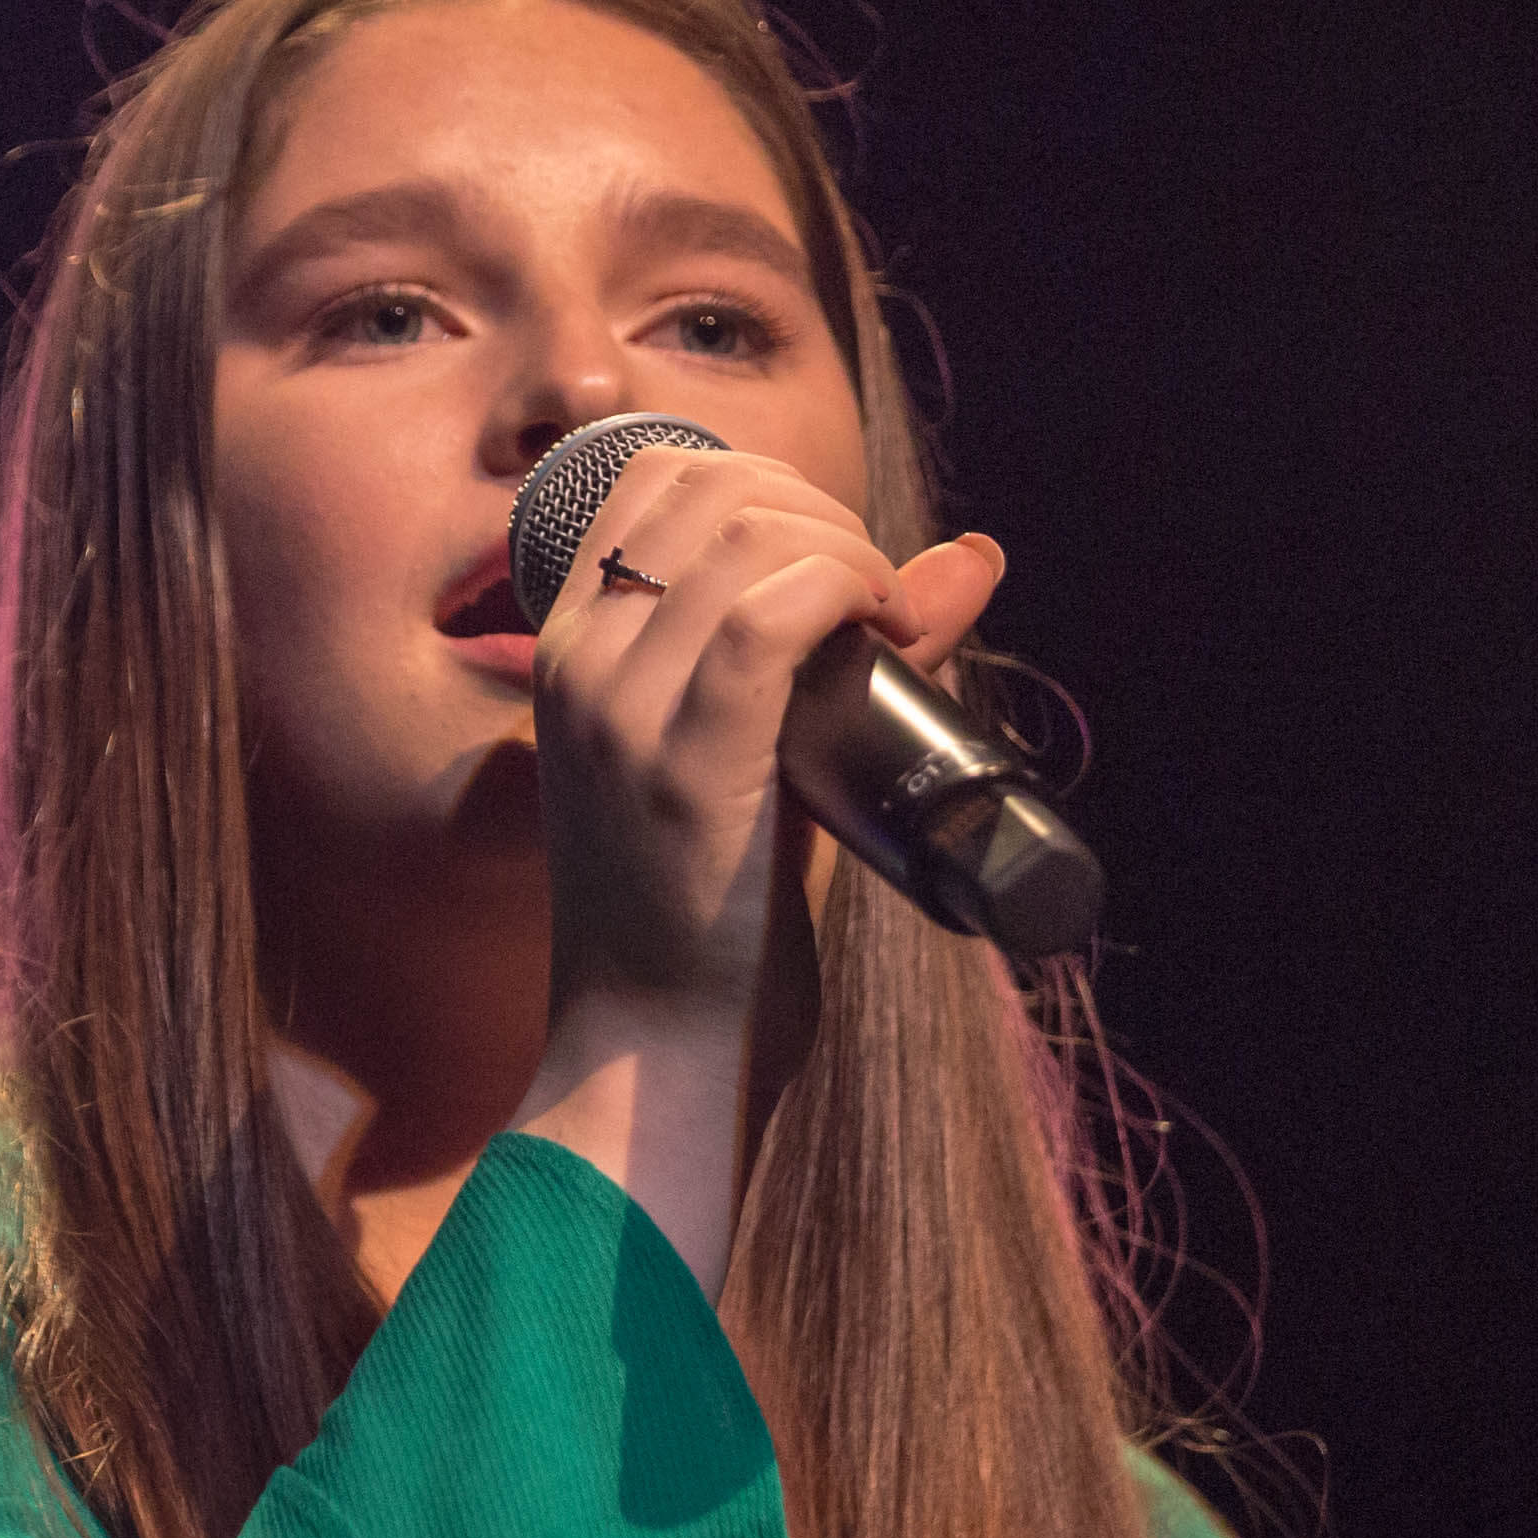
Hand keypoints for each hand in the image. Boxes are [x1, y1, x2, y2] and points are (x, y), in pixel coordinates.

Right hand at [507, 442, 1004, 1288]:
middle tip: (876, 594)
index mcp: (566, 659)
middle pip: (705, 486)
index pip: (650, 480)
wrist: (653, 1057)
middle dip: (818, 508)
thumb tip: (971, 559)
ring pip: (744, 534)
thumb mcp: (749, 763)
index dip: (764, 481)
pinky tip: (883, 627)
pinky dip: (846, 588)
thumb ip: (836, 656)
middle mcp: (577, 666)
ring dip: (845, 548)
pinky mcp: (686, 758)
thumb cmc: (706, 927)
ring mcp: (621, 709)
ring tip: (887, 620)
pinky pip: (768, 612)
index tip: (831, 555)